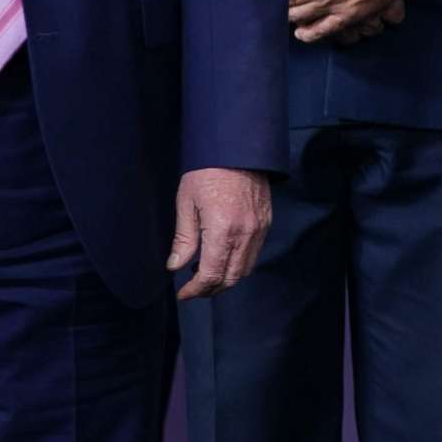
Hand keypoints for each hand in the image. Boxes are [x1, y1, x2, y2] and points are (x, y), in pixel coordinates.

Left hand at [168, 167, 272, 299]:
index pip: (210, 275)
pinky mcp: (266, 222)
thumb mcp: (187, 203)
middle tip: (193, 288)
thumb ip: (183, 240)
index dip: (195, 290)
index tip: (182, 293)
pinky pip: (254, 254)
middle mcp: (245, 234)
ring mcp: (259, 229)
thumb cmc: (207, 172)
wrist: (238, 147)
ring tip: (206, 274)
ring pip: (245, 270)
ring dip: (226, 279)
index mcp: (222, 231)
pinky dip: (239, 264)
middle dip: (210, 290)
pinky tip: (223, 257)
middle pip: (230, 278)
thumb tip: (175, 267)